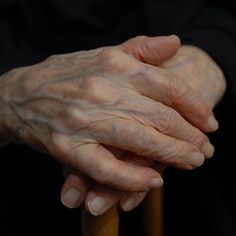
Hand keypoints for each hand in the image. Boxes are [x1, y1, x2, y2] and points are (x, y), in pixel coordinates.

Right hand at [60, 44, 223, 213]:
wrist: (21, 94)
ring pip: (140, 142)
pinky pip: (108, 169)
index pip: (170, 87)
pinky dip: (134, 178)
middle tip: (204, 148)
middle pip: (161, 117)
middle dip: (190, 137)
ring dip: (173, 156)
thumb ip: (141, 48)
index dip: (195, 107)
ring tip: (192, 162)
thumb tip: (175, 43)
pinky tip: (153, 180)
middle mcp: (102, 91)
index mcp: (115, 66)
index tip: (208, 123)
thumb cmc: (67, 75)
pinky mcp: (68, 148)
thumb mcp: (104, 54)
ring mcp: (84, 122)